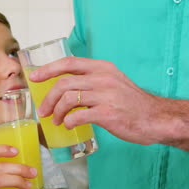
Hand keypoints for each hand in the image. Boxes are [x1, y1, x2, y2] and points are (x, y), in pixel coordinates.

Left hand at [30, 56, 172, 145]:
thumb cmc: (131, 102)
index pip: (68, 62)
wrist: (155, 117)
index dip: (48, 69)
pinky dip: (68, 121)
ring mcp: (105, 95)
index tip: (33, 77)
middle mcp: (102, 78)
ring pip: (68, 99)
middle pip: (63, 83)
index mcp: (102, 67)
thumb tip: (64, 87)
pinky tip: (69, 125)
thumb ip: (92, 80)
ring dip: (56, 112)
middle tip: (42, 111)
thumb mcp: (112, 81)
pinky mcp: (108, 113)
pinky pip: (78, 116)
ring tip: (56, 120)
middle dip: (48, 98)